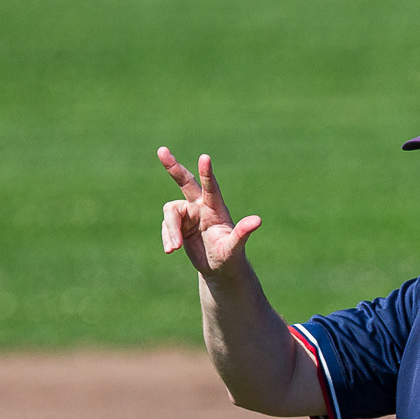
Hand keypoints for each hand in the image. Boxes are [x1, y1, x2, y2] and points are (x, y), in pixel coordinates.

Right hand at [158, 148, 260, 279]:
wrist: (218, 268)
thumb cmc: (230, 256)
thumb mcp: (234, 247)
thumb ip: (242, 233)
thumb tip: (257, 220)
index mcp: (216, 208)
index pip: (210, 188)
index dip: (207, 173)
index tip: (205, 157)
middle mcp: (201, 206)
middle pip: (186, 182)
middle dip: (173, 167)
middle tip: (162, 150)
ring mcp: (188, 214)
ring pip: (171, 212)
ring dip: (170, 230)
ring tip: (174, 248)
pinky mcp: (177, 224)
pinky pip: (166, 226)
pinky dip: (167, 238)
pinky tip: (171, 250)